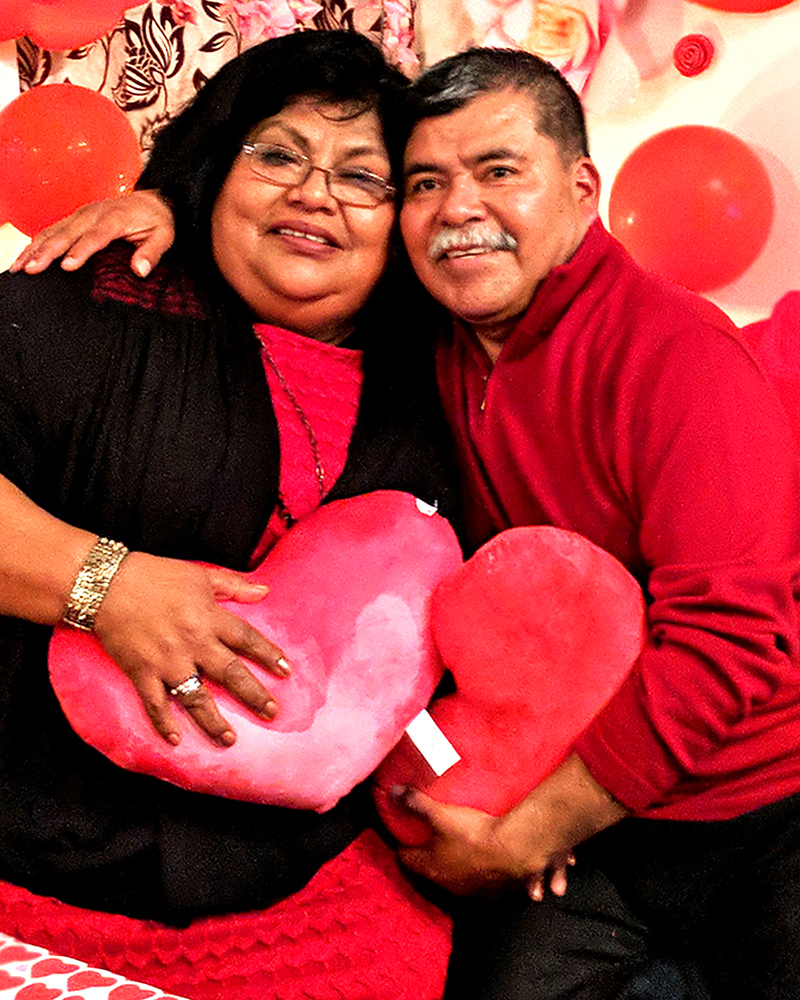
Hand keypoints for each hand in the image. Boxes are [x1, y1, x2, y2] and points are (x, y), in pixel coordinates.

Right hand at [9, 190, 174, 276]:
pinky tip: (24, 256)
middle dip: (46, 252)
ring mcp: (82, 214)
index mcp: (115, 218)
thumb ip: (152, 252)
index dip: (79, 251)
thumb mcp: (165, 235)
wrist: (154, 200)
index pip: (95, 236)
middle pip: (66, 233)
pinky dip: (35, 242)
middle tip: (30, 269)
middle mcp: (94, 213)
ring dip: (34, 248)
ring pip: (53, 230)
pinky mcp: (75, 218)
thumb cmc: (158, 220)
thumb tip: (140, 270)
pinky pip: (52, 229)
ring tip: (18, 267)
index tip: (66, 265)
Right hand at [94, 552, 290, 747]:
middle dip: (253, 695)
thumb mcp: (199, 574)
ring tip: (230, 740)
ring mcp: (167, 660)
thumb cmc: (154, 575)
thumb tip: (264, 591)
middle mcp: (192, 642)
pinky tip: (176, 740)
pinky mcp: (141, 671)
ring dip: (214, 720)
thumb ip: (233, 585)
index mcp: (208, 617)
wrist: (106, 584)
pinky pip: (155, 703)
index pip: (247, 638)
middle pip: (230, 673)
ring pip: (196, 696)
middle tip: (272, 713)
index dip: (268, 654)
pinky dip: (164, 723)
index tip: (286, 671)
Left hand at [395, 754, 625, 898]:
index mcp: (431, 867)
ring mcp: (472, 891)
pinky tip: (489, 866)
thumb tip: (391, 792)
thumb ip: (416, 803)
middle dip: (430, 859)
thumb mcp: (441, 814)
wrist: (514, 852)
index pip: (407, 859)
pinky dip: (483, 877)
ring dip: (457, 870)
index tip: (403, 837)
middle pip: (432, 871)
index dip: (403, 847)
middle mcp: (448, 884)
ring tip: (460, 853)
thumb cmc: (472, 833)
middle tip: (429, 841)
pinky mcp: (495, 892)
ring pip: (459, 881)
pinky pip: (484, 885)